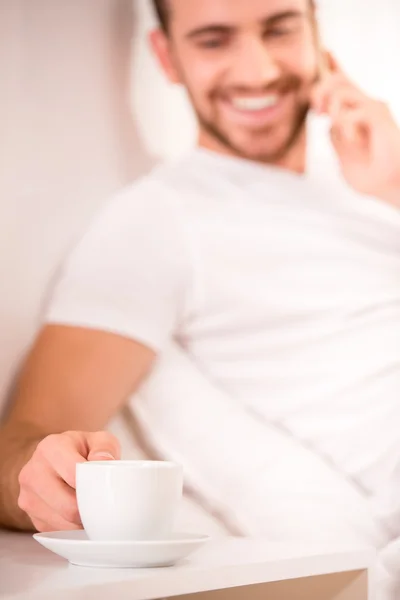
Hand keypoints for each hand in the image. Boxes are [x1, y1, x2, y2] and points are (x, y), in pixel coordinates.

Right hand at [18, 431, 119, 531]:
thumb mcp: (99, 440)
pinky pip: (55, 530)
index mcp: (50, 448)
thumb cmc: (82, 450)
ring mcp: (27, 494)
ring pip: (62, 521)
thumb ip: (106, 447)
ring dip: (81, 520)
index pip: (74, 474)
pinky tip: (78, 513)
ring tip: (91, 506)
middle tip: (103, 505)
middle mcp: (33, 470)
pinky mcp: (30, 513)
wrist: (59, 458)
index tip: (105, 489)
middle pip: (67, 505)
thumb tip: (103, 461)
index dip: (93, 486)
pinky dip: (71, 526)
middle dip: (89, 508)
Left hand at [311, 54, 399, 207]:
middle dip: (320, 91)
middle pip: (338, 80)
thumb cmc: (371, 175)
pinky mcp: (377, 116)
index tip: (325, 52)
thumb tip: (328, 124)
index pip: (344, 84)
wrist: (391, 186)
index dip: (333, 67)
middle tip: (318, 112)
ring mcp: (372, 109)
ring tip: (334, 125)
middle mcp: (366, 107)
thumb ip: (335, 138)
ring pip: (341, 89)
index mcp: (356, 115)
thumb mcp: (344, 156)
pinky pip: (349, 112)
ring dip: (331, 108)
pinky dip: (343, 126)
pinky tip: (352, 140)